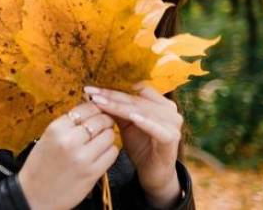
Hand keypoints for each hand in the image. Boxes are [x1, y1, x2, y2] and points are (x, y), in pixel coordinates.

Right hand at [18, 102, 118, 209]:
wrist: (34, 195)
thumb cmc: (40, 166)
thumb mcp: (47, 138)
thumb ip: (67, 125)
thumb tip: (88, 111)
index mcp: (56, 129)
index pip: (85, 108)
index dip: (95, 108)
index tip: (96, 111)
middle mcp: (69, 140)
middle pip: (100, 120)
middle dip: (105, 120)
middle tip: (104, 124)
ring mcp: (82, 157)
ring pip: (109, 135)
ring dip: (108, 136)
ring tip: (100, 141)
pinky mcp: (92, 172)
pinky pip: (112, 153)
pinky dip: (110, 151)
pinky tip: (102, 153)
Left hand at [85, 84, 181, 207]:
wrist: (153, 172)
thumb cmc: (140, 145)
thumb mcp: (126, 125)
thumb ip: (117, 110)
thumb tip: (95, 95)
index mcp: (159, 103)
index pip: (133, 92)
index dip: (111, 90)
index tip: (91, 90)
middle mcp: (169, 110)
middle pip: (135, 100)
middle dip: (111, 97)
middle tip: (91, 94)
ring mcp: (172, 124)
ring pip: (142, 111)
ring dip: (120, 107)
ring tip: (101, 103)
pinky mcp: (171, 138)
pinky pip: (157, 128)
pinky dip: (145, 122)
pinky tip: (133, 117)